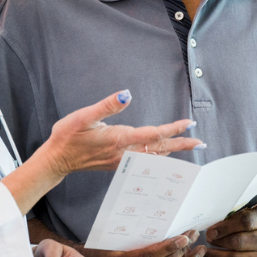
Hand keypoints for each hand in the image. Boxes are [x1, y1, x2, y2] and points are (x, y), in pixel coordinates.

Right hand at [43, 90, 202, 174]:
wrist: (56, 160)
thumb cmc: (68, 136)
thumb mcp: (84, 116)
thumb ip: (107, 105)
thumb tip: (127, 94)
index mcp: (120, 138)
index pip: (154, 134)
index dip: (173, 128)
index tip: (189, 123)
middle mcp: (124, 152)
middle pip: (159, 148)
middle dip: (181, 144)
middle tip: (201, 142)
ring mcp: (121, 160)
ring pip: (153, 156)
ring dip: (172, 151)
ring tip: (188, 147)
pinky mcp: (117, 163)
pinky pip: (145, 161)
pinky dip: (159, 157)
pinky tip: (163, 155)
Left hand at [203, 208, 256, 256]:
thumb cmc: (256, 225)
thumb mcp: (250, 213)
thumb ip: (234, 217)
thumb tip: (211, 229)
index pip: (245, 221)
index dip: (225, 227)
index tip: (210, 232)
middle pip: (239, 242)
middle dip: (218, 243)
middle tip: (205, 244)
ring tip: (204, 255)